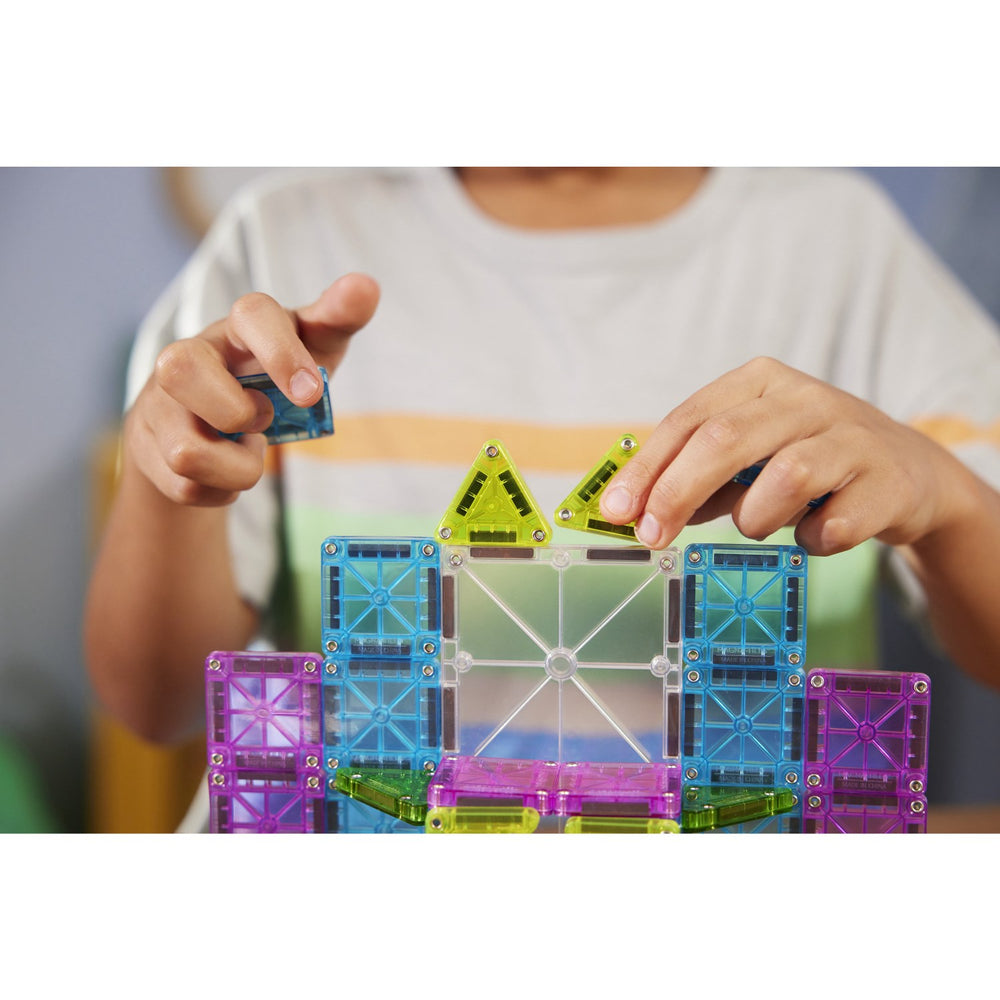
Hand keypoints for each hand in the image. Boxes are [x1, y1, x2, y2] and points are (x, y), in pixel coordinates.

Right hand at [125, 273, 379, 505]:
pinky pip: (187, 486)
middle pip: (181, 370)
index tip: (311, 393)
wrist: (218, 426)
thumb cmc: (272, 378)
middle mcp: (187, 355)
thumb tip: (366, 286)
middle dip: (236, 412)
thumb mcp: (311, 348)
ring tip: (246, 448)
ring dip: (237, 467)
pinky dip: (222, 490)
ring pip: (187, 452)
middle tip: (263, 419)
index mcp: (237, 327)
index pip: (250, 314)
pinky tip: (226, 470)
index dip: (282, 353)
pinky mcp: (149, 446)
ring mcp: (160, 403)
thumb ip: (337, 319)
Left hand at [599, 356, 970, 554]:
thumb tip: (632, 512)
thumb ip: (694, 478)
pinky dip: (812, 540)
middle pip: (725, 440)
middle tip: (652, 537)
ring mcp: (852, 436)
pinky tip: (818, 532)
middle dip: (677, 493)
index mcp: (760, 382)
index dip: (647, 470)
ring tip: (763, 521)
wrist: (908, 474)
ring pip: (783, 478)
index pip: (688, 420)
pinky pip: (832, 525)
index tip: (616, 512)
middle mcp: (806, 398)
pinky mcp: (888, 481)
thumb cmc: (808, 462)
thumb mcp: (749, 457)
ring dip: (756, 517)